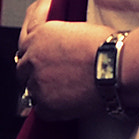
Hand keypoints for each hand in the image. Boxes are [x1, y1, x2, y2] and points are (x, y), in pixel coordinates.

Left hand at [15, 0, 111, 121]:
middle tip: (53, 75)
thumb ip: (58, 38)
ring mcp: (36, 83)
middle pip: (23, 69)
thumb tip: (58, 48)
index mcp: (40, 35)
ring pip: (31, 89)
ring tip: (64, 89)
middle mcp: (33, 58)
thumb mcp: (77, 29)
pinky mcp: (45, 104)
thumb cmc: (106, 46)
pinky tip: (65, 101)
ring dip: (43, 89)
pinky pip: (40, 109)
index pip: (25, 46)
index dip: (35, 54)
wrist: (115, 66)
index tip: (41, 60)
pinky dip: (50, 107)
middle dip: (35, 72)